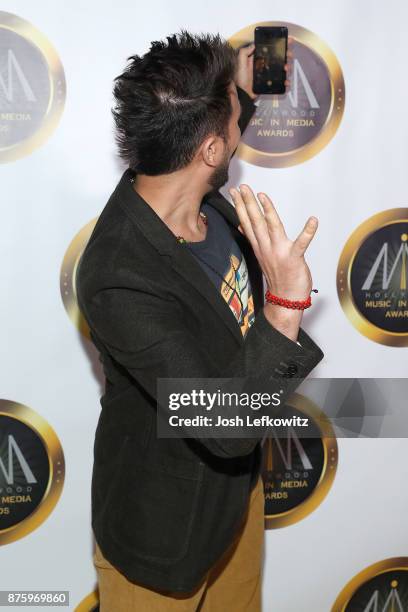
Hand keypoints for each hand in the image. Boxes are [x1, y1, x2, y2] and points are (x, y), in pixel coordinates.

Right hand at [229, 185, 317, 300]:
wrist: (286, 299)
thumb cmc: (278, 277)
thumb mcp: (262, 256)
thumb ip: (254, 240)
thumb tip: (244, 226)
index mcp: (259, 246)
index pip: (247, 222)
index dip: (240, 206)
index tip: (235, 192)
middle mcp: (266, 248)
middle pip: (255, 222)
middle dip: (248, 203)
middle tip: (243, 187)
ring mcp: (279, 253)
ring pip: (271, 228)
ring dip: (267, 211)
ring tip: (263, 196)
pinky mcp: (294, 259)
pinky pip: (302, 244)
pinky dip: (308, 232)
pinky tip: (313, 220)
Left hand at [234, 36, 294, 99]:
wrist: (242, 94)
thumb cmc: (240, 79)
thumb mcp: (240, 63)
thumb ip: (244, 52)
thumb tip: (254, 45)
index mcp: (259, 58)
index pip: (270, 49)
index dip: (280, 44)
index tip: (288, 41)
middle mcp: (265, 65)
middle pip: (279, 57)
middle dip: (286, 55)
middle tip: (289, 55)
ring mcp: (268, 74)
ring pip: (281, 68)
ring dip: (287, 67)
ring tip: (286, 68)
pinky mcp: (270, 82)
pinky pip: (280, 81)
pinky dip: (285, 81)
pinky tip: (286, 81)